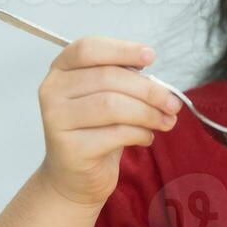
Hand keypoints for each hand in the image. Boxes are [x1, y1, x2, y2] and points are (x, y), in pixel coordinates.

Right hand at [34, 36, 182, 205]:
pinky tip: (147, 137)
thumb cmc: (95, 131)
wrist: (74, 177)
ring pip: (112, 105)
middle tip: (173, 103)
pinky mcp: (70, 148)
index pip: (88, 48)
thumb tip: (158, 82)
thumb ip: (124, 81)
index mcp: (61, 69)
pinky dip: (140, 133)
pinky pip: (115, 133)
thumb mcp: (107, 97)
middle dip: (148, 90)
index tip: (150, 56)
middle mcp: (52, 91)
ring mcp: (57, 120)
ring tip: (167, 121)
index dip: (121, 49)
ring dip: (148, 113)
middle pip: (107, 78)